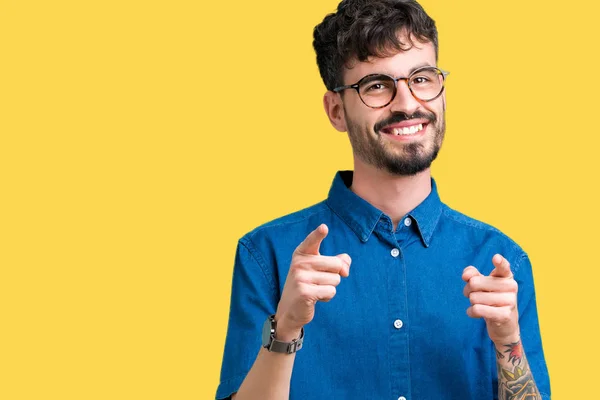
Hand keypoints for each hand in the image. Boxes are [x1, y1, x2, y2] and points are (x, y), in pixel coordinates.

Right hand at [274, 224, 350, 340]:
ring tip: (315, 290)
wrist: (291, 309)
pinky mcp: (305, 292)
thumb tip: (346, 265)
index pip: (312, 241)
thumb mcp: (320, 270)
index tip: (324, 227)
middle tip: (320, 281)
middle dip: (335, 276)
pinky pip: (331, 291)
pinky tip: (315, 298)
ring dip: (330, 288)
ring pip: (335, 280)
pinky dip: (327, 297)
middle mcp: (299, 263)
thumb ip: (337, 262)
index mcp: (302, 254)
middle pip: (336, 264)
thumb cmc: (309, 285)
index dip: (318, 234)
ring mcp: (300, 277)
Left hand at [462, 254, 518, 342]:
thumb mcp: (482, 284)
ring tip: (479, 305)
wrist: (503, 324)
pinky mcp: (504, 315)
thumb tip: (466, 276)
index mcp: (506, 276)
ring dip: (471, 302)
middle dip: (468, 290)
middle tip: (474, 295)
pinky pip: (477, 309)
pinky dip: (471, 312)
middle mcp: (511, 287)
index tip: (495, 257)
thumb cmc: (490, 299)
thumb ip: (472, 274)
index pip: (503, 267)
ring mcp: (510, 301)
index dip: (499, 262)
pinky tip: (477, 313)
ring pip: (474, 297)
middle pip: (474, 283)